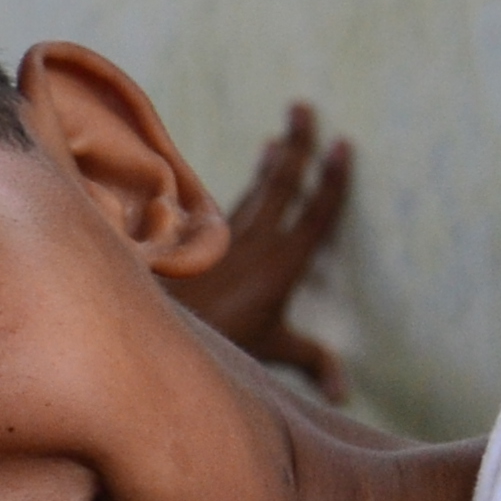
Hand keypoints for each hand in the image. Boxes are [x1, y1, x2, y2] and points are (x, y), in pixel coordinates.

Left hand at [180, 103, 352, 396]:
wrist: (154, 336)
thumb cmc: (222, 346)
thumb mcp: (272, 353)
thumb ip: (313, 363)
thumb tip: (346, 393)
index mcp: (281, 265)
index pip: (315, 214)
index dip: (331, 180)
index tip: (342, 144)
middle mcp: (254, 242)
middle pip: (282, 183)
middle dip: (297, 145)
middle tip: (303, 108)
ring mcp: (223, 238)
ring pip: (253, 190)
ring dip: (269, 163)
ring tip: (279, 138)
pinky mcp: (195, 240)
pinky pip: (223, 203)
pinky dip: (240, 186)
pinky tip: (243, 177)